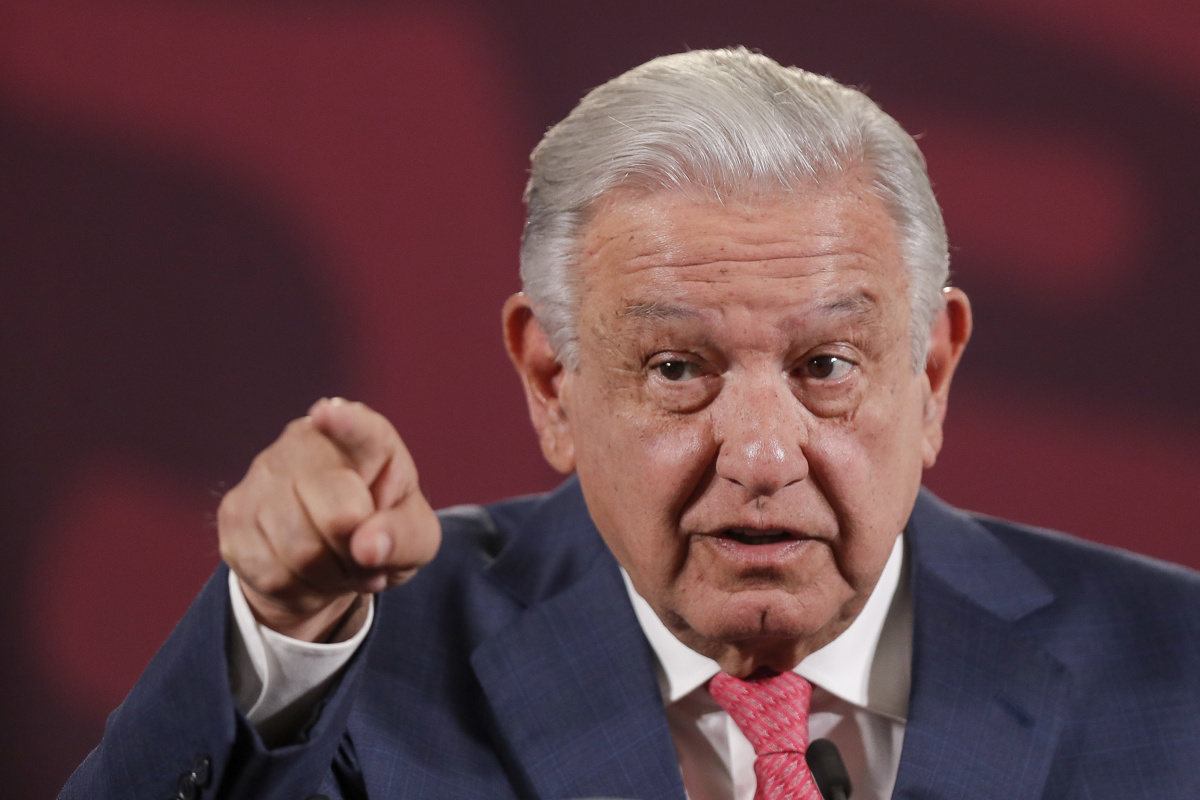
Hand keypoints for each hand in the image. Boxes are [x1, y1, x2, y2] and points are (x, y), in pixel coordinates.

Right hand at [218, 398, 440, 641]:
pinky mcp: (233, 515)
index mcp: (364, 438)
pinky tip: (308, 574)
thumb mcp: (414, 537)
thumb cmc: (381, 532)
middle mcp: (305, 445)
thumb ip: (403, 537)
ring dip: (330, 576)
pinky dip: (299, 590)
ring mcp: (261, 475)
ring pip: (300, 552)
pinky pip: (271, 573)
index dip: (344, 423)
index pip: (358, 428)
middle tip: (366, 557)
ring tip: (339, 565)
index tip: (327, 414)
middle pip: (338, 518)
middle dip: (358, 555)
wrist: (329, 558)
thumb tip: (367, 547)